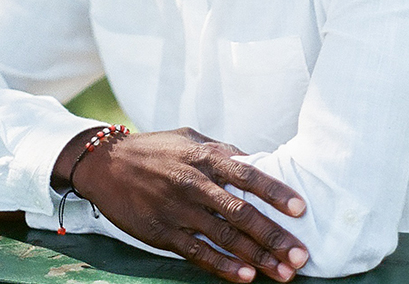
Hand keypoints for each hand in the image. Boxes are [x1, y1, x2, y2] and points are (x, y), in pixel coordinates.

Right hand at [53, 127, 307, 282]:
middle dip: (275, 236)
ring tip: (283, 273)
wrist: (106, 163)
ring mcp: (178, 210)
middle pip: (242, 213)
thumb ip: (221, 151)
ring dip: (257, 257)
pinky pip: (198, 253)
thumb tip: (255, 162)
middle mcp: (194, 184)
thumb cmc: (155, 149)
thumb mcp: (189, 138)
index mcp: (204, 158)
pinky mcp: (163, 233)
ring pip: (225, 238)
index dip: (276, 192)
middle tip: (302, 256)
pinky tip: (245, 277)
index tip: (300, 209)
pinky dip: (223, 267)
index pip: (248, 175)